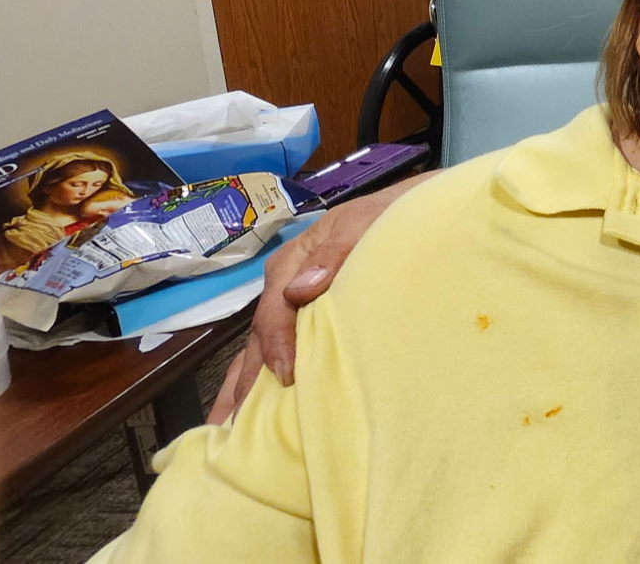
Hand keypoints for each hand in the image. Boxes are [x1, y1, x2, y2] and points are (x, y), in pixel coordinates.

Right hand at [210, 172, 436, 419]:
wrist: (414, 210)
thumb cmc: (385, 217)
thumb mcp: (360, 226)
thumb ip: (334, 255)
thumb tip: (299, 290)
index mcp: (292, 263)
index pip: (274, 311)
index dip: (277, 344)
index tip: (286, 377)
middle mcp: (285, 285)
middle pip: (257, 337)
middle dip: (241, 382)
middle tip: (225, 427)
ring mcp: (294, 301)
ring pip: (261, 348)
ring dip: (245, 386)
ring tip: (227, 429)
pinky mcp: (310, 314)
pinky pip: (284, 347)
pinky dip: (267, 375)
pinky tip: (262, 408)